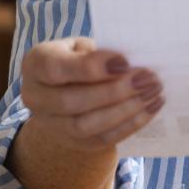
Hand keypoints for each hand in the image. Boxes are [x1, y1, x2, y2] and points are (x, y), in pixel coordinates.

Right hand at [20, 37, 164, 151]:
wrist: (70, 87)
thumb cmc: (81, 57)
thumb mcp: (84, 45)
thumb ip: (100, 52)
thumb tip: (132, 62)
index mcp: (35, 64)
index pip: (55, 69)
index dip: (90, 67)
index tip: (124, 61)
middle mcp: (35, 97)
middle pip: (71, 102)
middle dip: (114, 91)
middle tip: (147, 79)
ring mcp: (51, 124)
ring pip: (86, 126)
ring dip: (124, 110)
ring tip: (153, 94)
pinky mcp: (72, 142)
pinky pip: (101, 139)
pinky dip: (129, 124)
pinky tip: (151, 108)